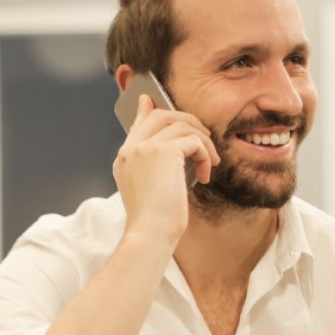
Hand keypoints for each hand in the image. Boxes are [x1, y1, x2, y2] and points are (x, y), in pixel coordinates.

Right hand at [112, 94, 218, 246]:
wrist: (150, 234)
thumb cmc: (154, 221)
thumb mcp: (151, 190)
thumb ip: (156, 167)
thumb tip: (175, 152)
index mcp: (125, 159)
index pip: (138, 124)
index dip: (147, 110)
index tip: (149, 100)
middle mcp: (131, 149)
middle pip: (160, 115)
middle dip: (187, 121)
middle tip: (204, 136)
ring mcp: (145, 148)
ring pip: (181, 124)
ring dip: (202, 141)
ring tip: (209, 162)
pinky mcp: (163, 151)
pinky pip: (194, 140)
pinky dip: (205, 154)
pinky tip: (205, 174)